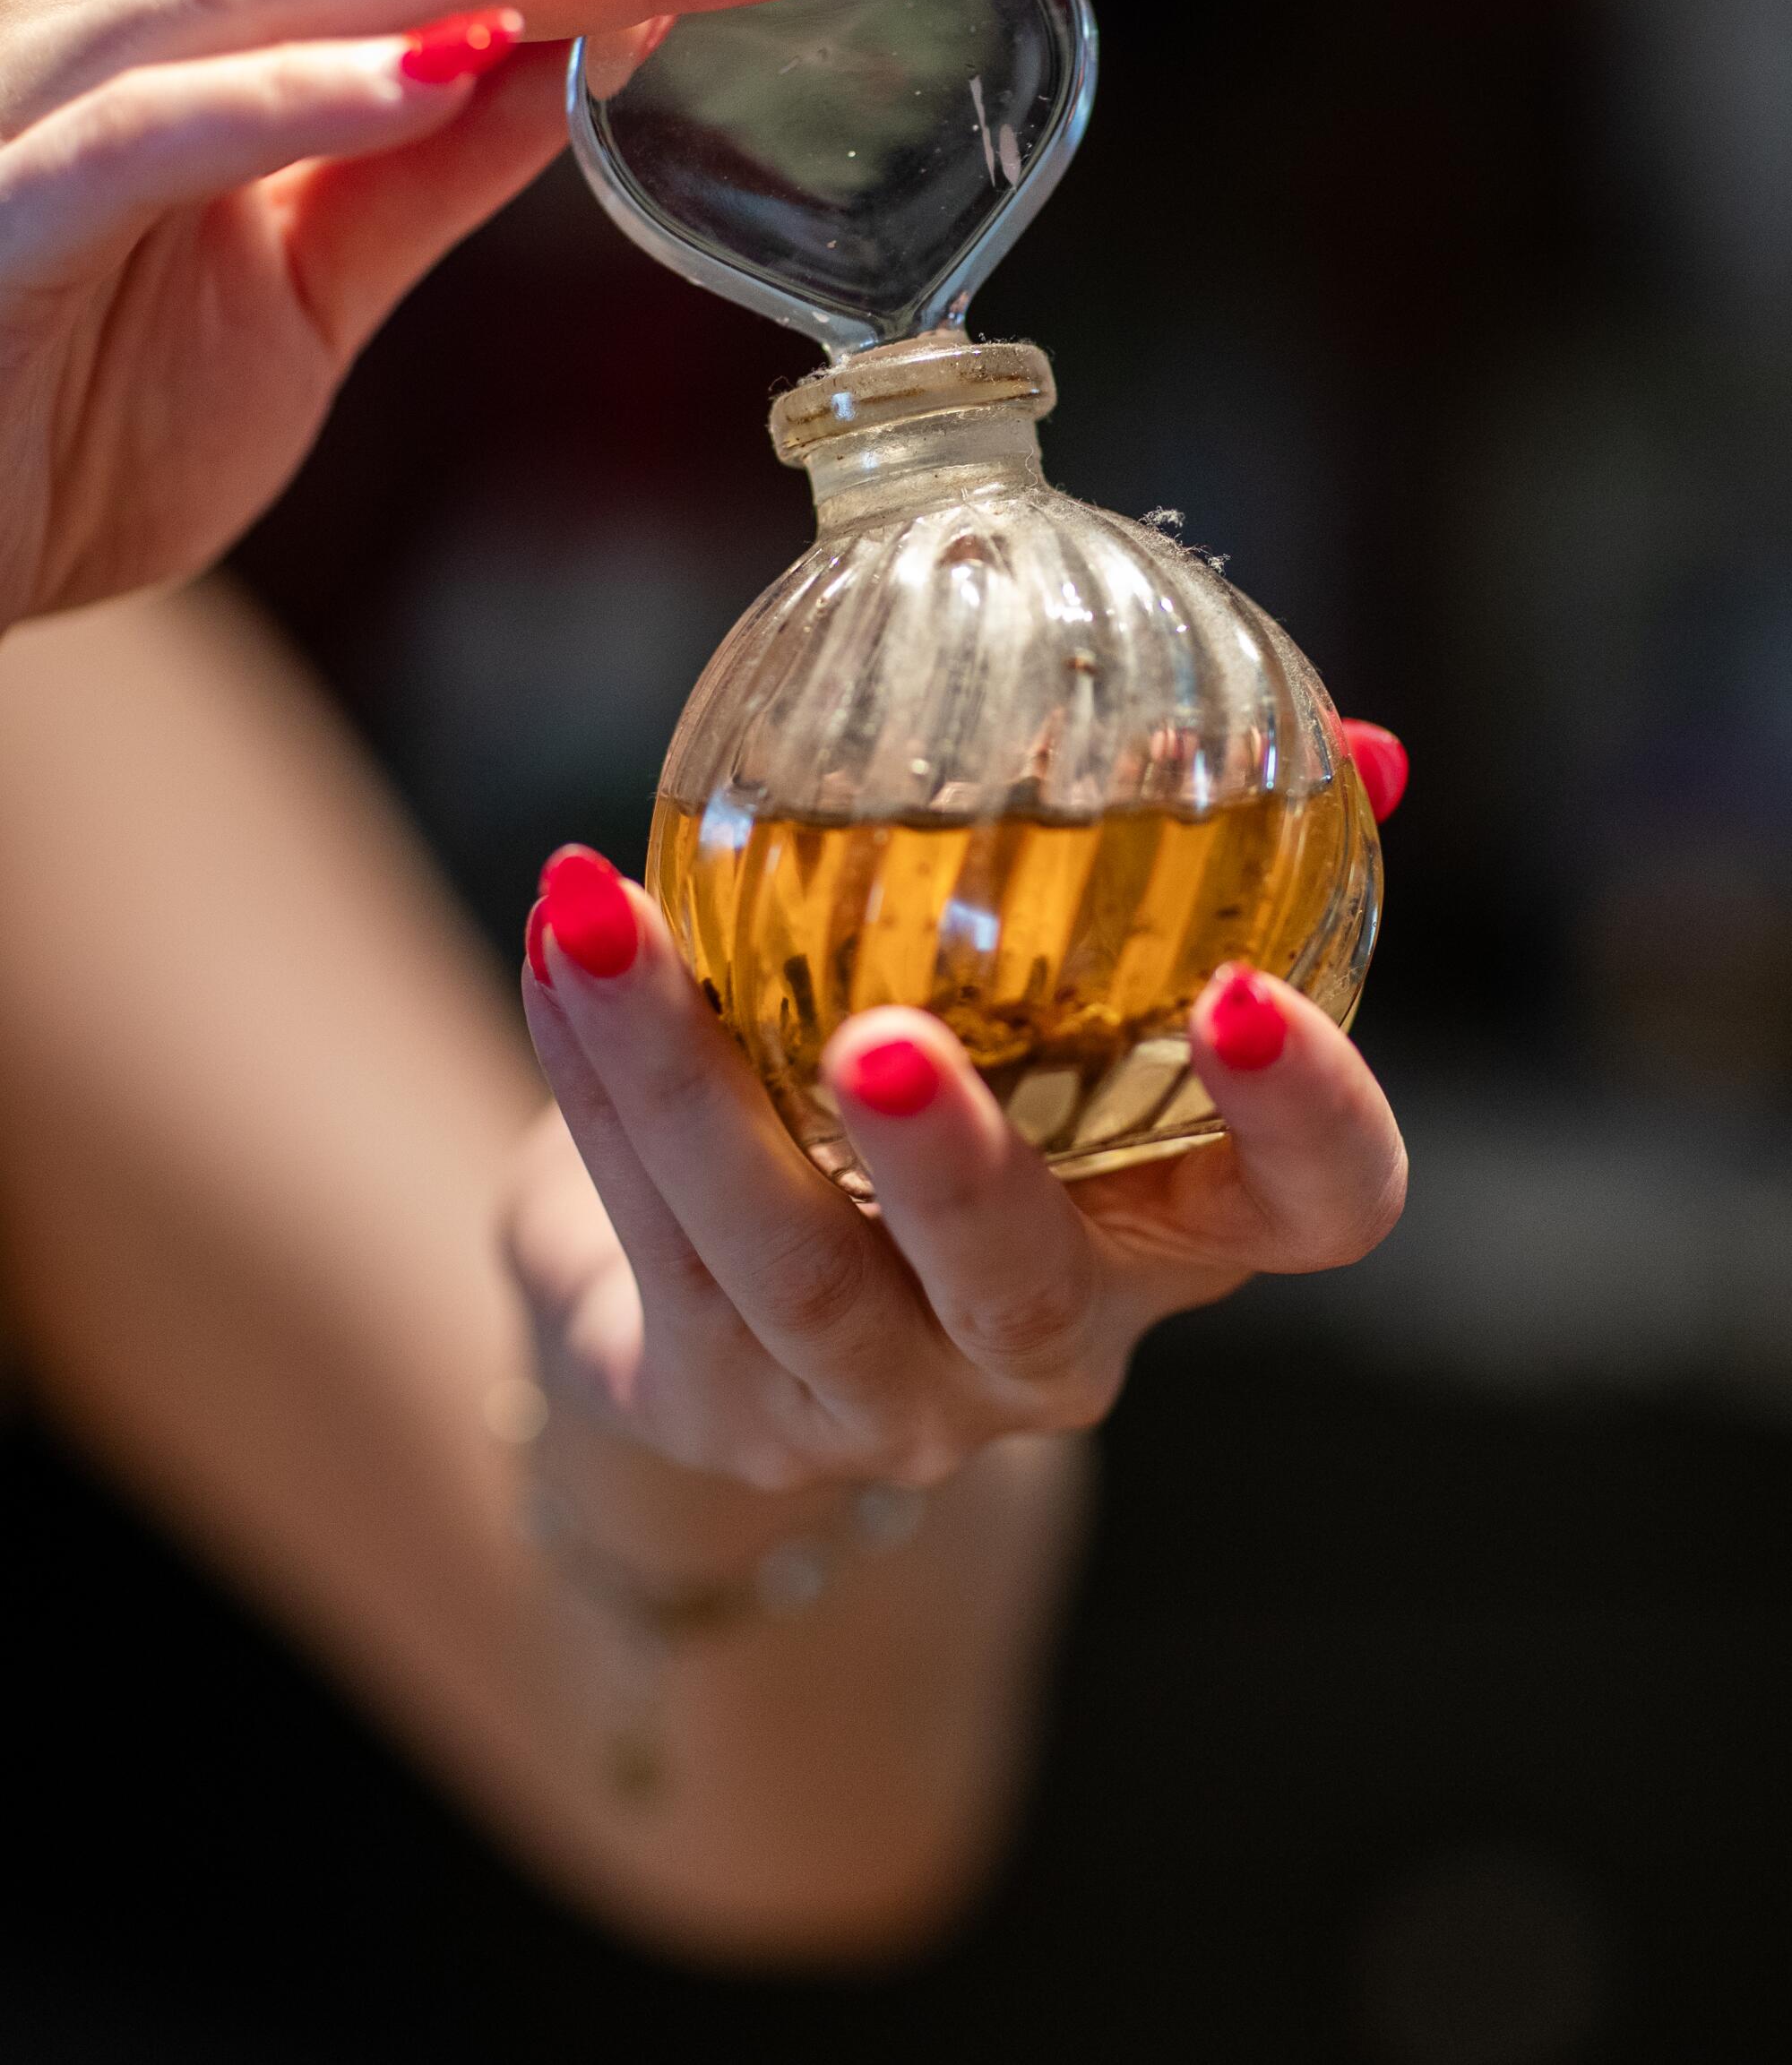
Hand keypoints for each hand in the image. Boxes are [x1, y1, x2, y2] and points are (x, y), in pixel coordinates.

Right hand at [0, 0, 872, 627]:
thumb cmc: (68, 412)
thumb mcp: (302, 292)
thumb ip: (419, 174)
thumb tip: (572, 57)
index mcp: (209, 17)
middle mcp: (128, 7)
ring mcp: (50, 85)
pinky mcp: (1, 201)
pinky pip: (157, 130)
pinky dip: (298, 96)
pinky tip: (441, 69)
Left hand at [505, 843, 1407, 1499]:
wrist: (744, 1308)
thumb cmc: (947, 1098)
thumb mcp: (1065, 1003)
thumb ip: (1180, 876)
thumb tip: (1360, 738)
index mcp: (1174, 1229)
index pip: (1314, 1211)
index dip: (1310, 1123)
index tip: (1244, 989)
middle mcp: (1046, 1346)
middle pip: (1024, 1291)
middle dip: (957, 1172)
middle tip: (886, 1042)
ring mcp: (882, 1400)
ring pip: (791, 1270)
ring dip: (684, 1087)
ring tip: (604, 920)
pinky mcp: (722, 1409)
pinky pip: (652, 1243)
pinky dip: (594, 1083)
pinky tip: (564, 941)